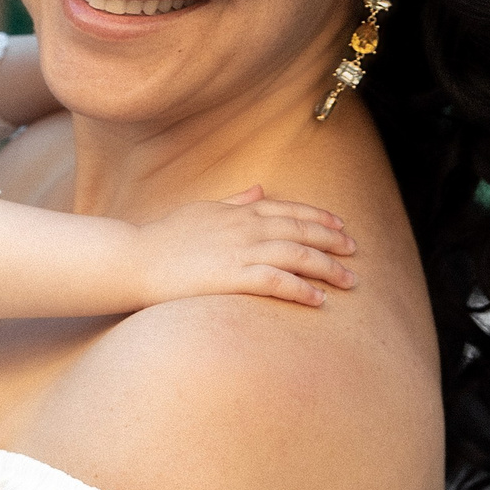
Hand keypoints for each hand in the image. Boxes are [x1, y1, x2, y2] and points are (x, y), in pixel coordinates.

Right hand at [133, 187, 357, 309]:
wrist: (136, 259)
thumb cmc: (164, 237)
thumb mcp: (201, 209)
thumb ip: (234, 201)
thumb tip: (258, 189)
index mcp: (239, 211)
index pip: (290, 210)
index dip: (319, 217)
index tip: (341, 226)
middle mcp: (246, 227)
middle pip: (302, 231)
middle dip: (333, 241)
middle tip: (354, 252)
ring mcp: (241, 251)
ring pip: (298, 255)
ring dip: (328, 268)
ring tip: (348, 280)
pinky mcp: (233, 277)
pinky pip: (277, 281)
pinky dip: (301, 289)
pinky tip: (318, 300)